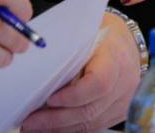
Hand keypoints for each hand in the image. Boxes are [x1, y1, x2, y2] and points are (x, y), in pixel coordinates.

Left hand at [22, 13, 137, 131]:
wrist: (125, 43)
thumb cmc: (100, 33)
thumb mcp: (86, 31)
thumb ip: (67, 48)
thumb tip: (35, 64)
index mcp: (115, 57)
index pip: (99, 83)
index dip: (73, 96)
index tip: (50, 99)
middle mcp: (123, 82)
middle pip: (90, 109)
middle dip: (56, 119)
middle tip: (30, 121)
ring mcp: (123, 101)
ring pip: (90, 123)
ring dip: (59, 128)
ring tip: (34, 126)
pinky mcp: (118, 112)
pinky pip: (93, 126)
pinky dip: (70, 129)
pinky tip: (51, 128)